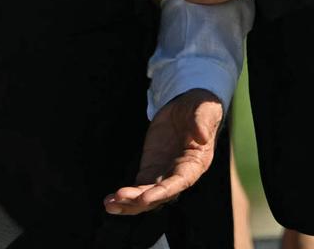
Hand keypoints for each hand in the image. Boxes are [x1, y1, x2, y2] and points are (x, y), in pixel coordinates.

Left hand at [104, 88, 223, 214]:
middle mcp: (178, 175)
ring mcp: (163, 174)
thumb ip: (201, 123)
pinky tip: (110, 200)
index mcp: (194, 164)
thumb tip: (202, 136)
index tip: (144, 198)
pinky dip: (126, 195)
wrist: (187, 107)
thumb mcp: (204, 111)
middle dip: (139, 199)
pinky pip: (138, 187)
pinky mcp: (150, 169)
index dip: (161, 193)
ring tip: (109, 204)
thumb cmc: (200, 109)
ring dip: (129, 202)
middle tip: (119, 197)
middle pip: (158, 195)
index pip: (178, 183)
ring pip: (146, 196)